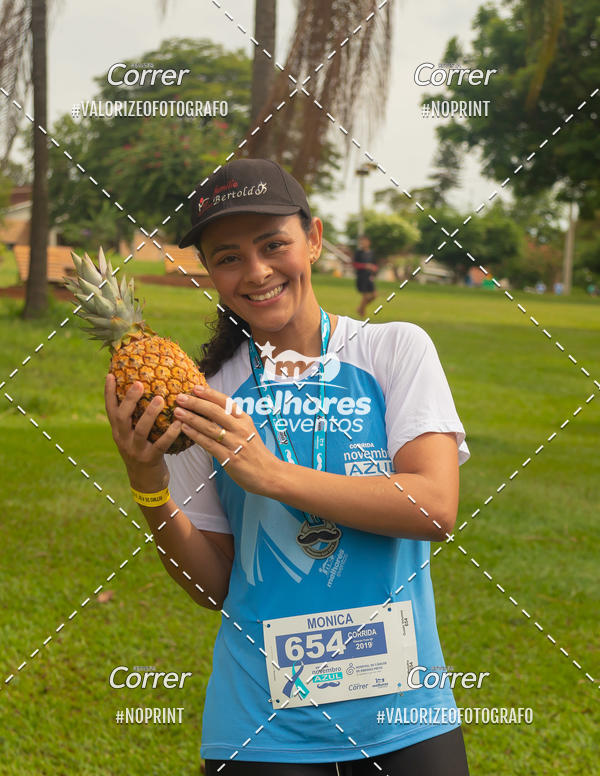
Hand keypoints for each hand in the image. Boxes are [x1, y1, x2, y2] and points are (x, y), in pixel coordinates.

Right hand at [104, 374, 181, 489]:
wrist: (145, 484)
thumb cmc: (142, 452)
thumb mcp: (133, 436)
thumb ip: (135, 418)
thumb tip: (147, 391)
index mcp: (118, 431)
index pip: (110, 409)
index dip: (109, 393)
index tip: (110, 374)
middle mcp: (123, 439)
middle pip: (122, 417)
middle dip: (129, 399)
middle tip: (139, 383)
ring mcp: (136, 450)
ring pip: (141, 430)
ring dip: (150, 413)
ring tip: (160, 399)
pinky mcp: (150, 459)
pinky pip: (161, 444)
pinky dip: (171, 433)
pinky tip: (180, 422)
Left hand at [174, 384, 280, 495]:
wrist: (269, 474)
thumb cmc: (256, 453)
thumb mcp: (248, 431)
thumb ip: (233, 421)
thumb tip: (212, 410)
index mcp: (245, 420)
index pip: (226, 402)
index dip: (210, 394)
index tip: (195, 388)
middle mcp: (240, 428)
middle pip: (215, 411)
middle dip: (196, 403)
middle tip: (180, 397)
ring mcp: (235, 443)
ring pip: (209, 426)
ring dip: (191, 417)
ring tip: (178, 411)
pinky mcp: (229, 458)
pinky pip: (208, 443)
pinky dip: (195, 435)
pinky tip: (185, 429)